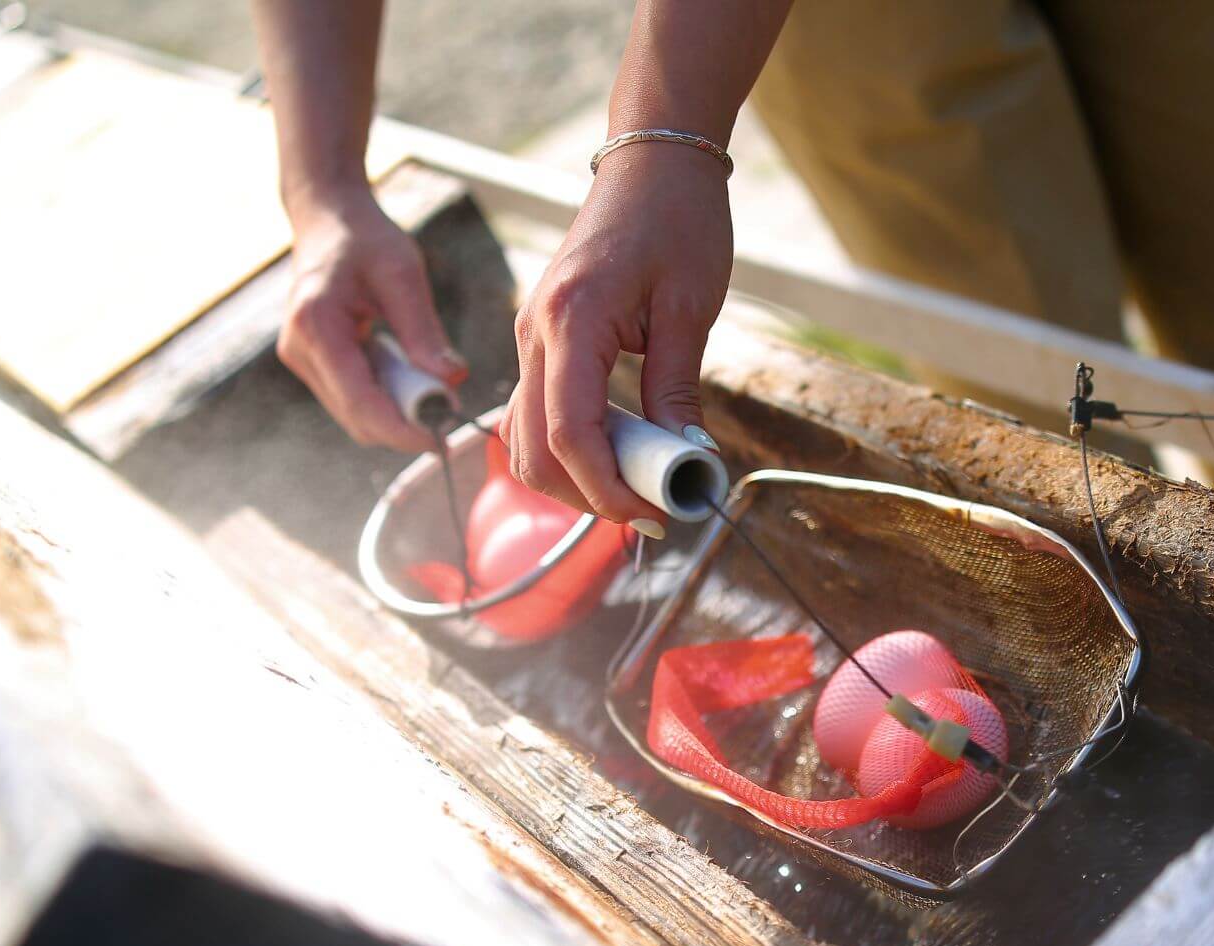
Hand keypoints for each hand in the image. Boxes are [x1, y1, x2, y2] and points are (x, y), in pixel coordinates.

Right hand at [277, 190, 466, 451]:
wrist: (328, 220)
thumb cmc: (365, 239)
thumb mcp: (403, 275)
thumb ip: (424, 331)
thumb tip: (452, 381)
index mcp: (316, 325)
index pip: (359, 400)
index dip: (401, 429)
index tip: (441, 441)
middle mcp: (299, 349)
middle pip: (356, 417)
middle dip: (404, 424)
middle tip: (451, 412)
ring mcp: (302, 360)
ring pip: (356, 414)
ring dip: (398, 412)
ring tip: (434, 388)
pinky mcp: (313, 364)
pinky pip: (354, 398)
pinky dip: (387, 398)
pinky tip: (410, 375)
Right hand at [503, 143, 731, 530]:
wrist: (652, 160)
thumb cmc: (678, 220)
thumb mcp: (690, 308)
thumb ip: (676, 389)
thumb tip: (684, 461)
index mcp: (571, 320)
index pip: (570, 434)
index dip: (607, 489)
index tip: (655, 517)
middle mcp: (533, 332)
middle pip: (531, 449)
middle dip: (587, 495)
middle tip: (652, 512)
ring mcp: (529, 335)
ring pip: (523, 438)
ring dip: (573, 477)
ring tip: (640, 487)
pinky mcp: (540, 338)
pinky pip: (537, 411)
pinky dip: (569, 447)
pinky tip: (621, 454)